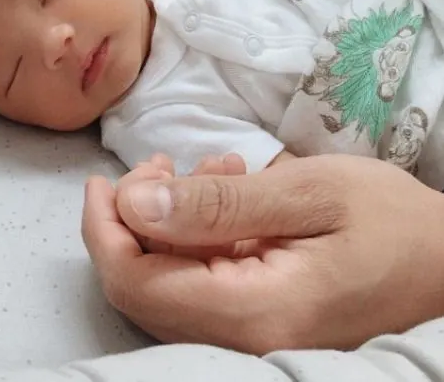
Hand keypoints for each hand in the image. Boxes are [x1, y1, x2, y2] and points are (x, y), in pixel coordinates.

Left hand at [82, 154, 443, 352]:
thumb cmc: (396, 224)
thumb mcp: (310, 194)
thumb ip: (219, 205)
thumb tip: (136, 204)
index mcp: (253, 311)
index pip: (137, 284)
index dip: (104, 229)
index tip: (105, 180)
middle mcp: (244, 338)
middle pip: (145, 285)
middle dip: (139, 215)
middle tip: (167, 163)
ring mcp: (254, 334)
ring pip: (172, 279)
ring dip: (175, 216)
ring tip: (220, 168)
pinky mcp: (264, 319)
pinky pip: (206, 279)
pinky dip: (204, 230)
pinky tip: (235, 190)